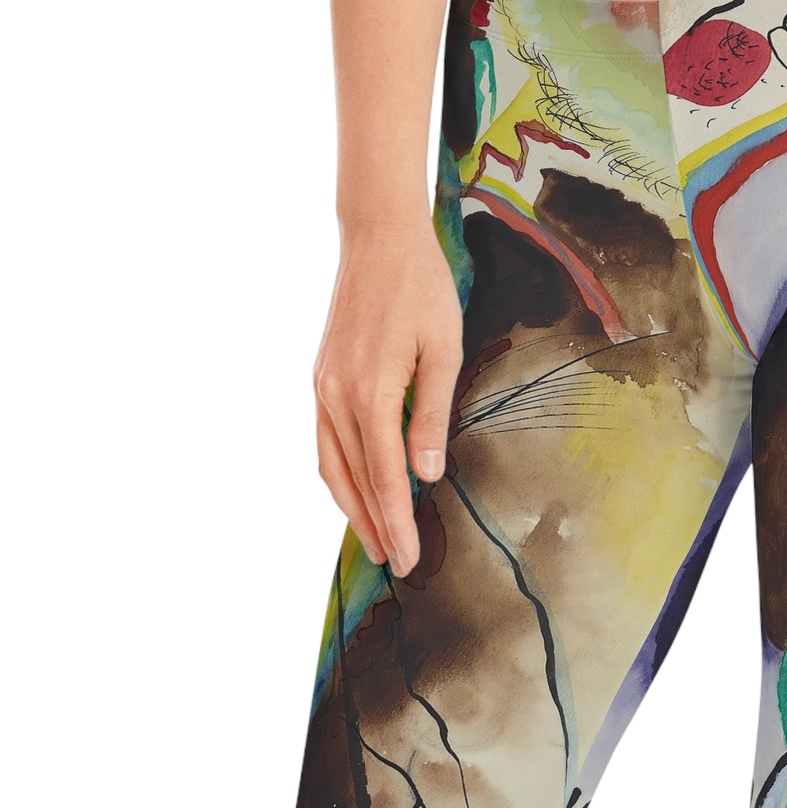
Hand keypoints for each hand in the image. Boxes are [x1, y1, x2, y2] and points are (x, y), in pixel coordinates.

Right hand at [313, 217, 463, 574]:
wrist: (378, 240)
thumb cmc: (422, 290)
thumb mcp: (444, 350)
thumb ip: (432, 414)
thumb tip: (426, 475)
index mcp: (369, 390)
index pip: (384, 475)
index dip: (397, 521)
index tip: (411, 558)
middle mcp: (336, 396)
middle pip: (354, 480)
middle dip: (377, 527)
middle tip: (398, 566)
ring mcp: (322, 389)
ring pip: (333, 467)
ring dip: (353, 509)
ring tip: (376, 542)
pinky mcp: (321, 381)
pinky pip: (326, 443)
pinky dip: (339, 477)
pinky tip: (356, 494)